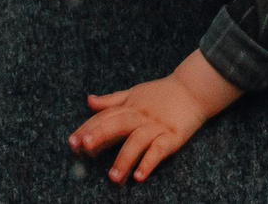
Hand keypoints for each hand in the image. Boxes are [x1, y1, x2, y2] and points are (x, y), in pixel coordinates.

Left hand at [70, 74, 210, 183]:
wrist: (194, 89)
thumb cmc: (162, 94)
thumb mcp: (135, 93)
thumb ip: (111, 101)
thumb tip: (88, 102)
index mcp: (130, 106)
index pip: (105, 116)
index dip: (88, 128)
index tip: (73, 142)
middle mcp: (141, 115)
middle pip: (118, 124)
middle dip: (100, 135)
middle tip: (84, 148)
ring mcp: (156, 126)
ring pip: (137, 140)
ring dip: (124, 158)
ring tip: (113, 178)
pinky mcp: (172, 136)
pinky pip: (159, 150)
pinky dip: (149, 162)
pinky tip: (139, 176)